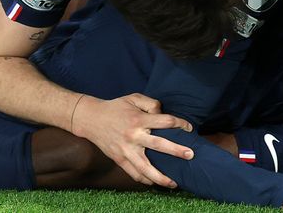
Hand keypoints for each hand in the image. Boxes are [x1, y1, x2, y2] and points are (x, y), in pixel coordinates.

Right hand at [69, 93, 193, 187]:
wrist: (91, 119)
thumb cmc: (116, 107)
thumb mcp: (133, 98)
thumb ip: (151, 103)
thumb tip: (163, 113)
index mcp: (138, 119)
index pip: (165, 121)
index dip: (179, 123)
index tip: (189, 128)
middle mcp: (133, 136)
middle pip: (159, 145)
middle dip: (176, 151)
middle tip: (190, 155)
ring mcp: (126, 150)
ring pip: (145, 167)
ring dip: (160, 177)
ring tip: (174, 183)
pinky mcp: (119, 159)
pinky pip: (133, 173)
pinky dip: (144, 180)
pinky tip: (155, 183)